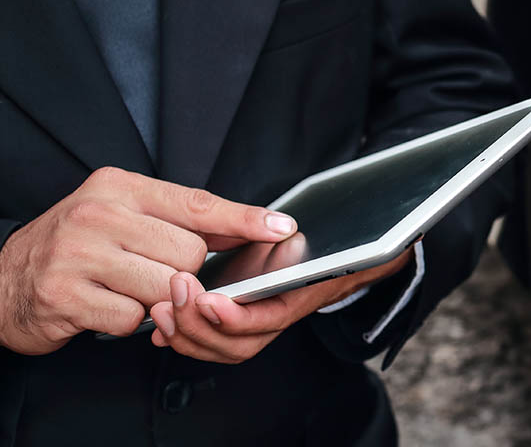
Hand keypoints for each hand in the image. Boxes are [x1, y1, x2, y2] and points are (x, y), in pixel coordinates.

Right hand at [0, 167, 296, 354]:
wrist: (5, 281)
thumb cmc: (76, 247)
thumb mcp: (124, 216)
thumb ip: (182, 219)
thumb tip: (253, 225)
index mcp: (118, 187)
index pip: (197, 203)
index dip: (243, 219)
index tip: (281, 228)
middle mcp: (97, 214)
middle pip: (189, 254)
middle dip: (183, 273)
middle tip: (150, 271)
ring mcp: (79, 255)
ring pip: (166, 287)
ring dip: (157, 299)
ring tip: (127, 288)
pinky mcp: (66, 296)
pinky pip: (132, 318)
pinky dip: (127, 321)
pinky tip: (105, 305)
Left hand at [149, 247, 413, 363]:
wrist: (325, 263)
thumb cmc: (308, 245)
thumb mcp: (294, 230)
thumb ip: (280, 230)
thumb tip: (284, 225)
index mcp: (294, 297)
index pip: (265, 320)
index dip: (235, 317)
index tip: (208, 300)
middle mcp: (273, 320)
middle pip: (237, 345)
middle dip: (199, 326)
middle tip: (173, 295)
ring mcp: (252, 328)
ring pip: (221, 350)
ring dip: (187, 335)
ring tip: (161, 309)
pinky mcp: (231, 329)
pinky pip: (209, 347)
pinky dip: (182, 340)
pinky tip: (160, 329)